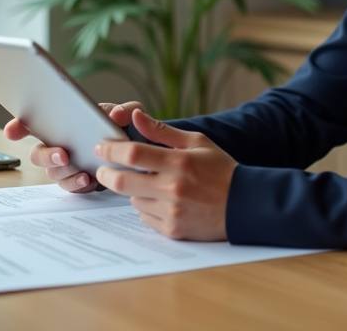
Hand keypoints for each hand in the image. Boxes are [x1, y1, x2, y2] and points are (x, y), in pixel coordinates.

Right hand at [3, 101, 145, 192]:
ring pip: (54, 173)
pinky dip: (79, 184)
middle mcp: (59, 145)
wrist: (138, 153)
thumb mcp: (128, 114)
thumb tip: (116, 115)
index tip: (12, 131)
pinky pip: (71, 187)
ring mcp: (67, 165)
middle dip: (46, 156)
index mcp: (64, 123)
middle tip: (62, 155)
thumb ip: (125, 110)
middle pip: (38, 154)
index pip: (33, 123)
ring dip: (65, 173)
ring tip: (82, 172)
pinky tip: (89, 179)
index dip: (18, 127)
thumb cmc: (125, 128)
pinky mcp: (78, 181)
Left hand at [94, 110, 236, 241]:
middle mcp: (172, 188)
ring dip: (134, 190)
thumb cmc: (220, 169)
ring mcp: (171, 212)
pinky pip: (145, 216)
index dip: (111, 149)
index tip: (101, 147)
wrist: (245, 205)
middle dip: (106, 174)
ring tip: (150, 183)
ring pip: (133, 199)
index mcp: (178, 162)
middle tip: (104, 170)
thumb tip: (135, 116)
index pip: (133, 153)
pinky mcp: (172, 230)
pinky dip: (147, 207)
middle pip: (122, 181)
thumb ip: (162, 131)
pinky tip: (163, 201)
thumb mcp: (196, 142)